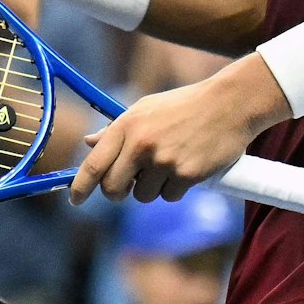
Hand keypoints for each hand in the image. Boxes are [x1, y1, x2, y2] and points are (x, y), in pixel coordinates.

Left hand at [68, 55, 290, 205]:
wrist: (229, 104)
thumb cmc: (184, 105)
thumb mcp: (146, 108)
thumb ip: (117, 129)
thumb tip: (89, 143)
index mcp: (126, 125)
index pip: (93, 164)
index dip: (80, 187)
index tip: (74, 200)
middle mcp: (141, 144)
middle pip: (114, 189)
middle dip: (118, 193)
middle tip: (129, 185)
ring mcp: (164, 161)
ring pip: (143, 196)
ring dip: (153, 188)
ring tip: (169, 163)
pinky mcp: (186, 175)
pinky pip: (170, 196)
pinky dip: (176, 188)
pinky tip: (187, 167)